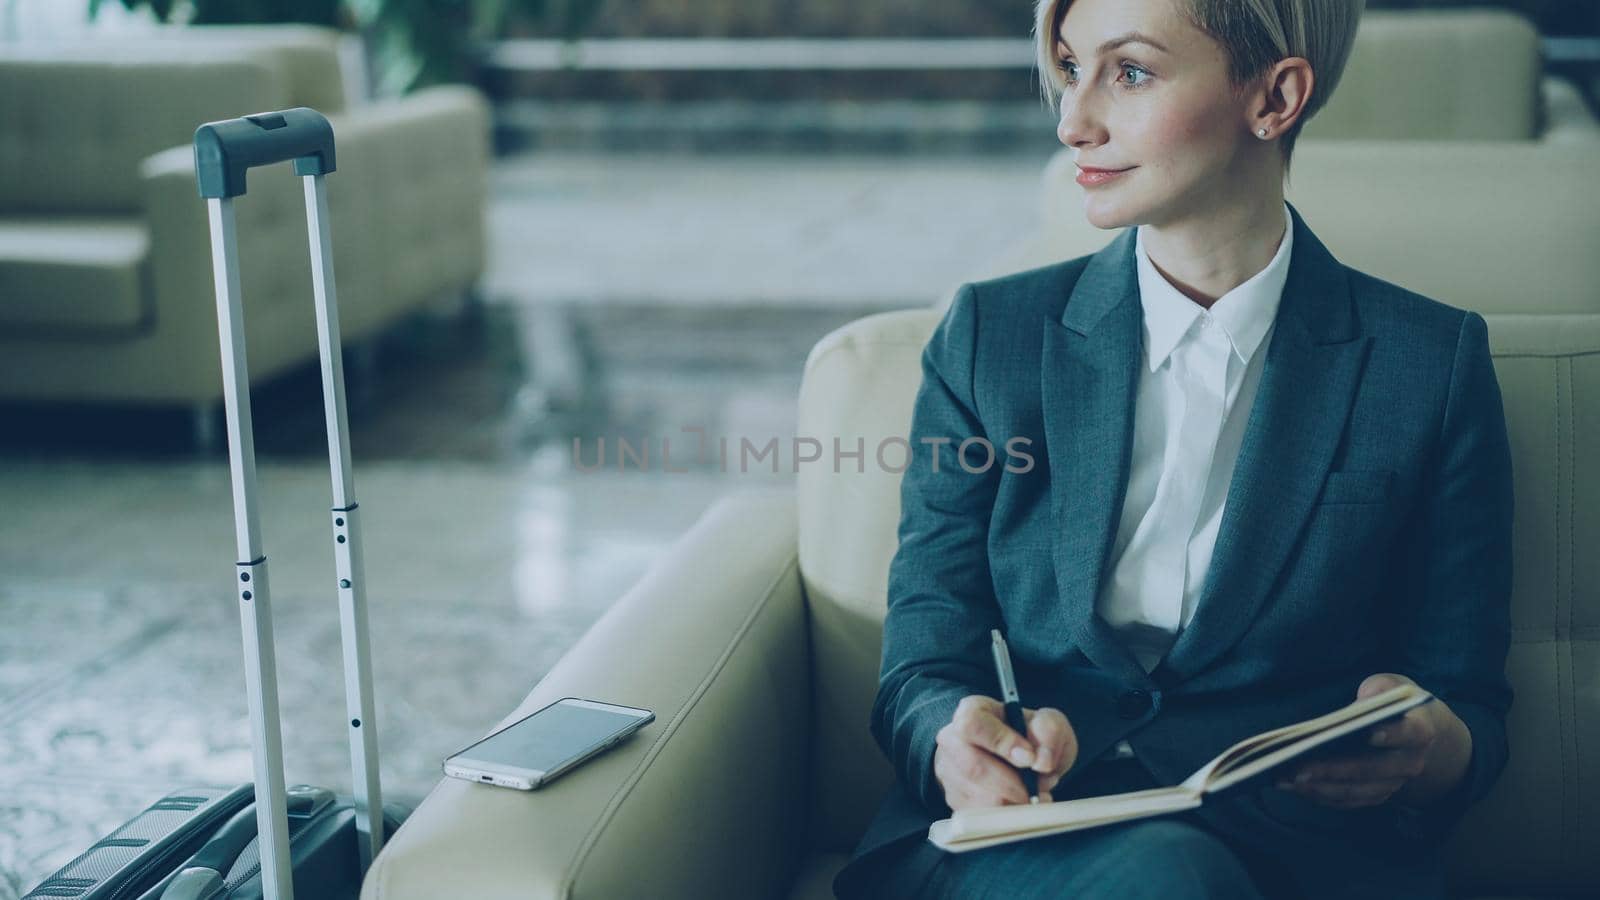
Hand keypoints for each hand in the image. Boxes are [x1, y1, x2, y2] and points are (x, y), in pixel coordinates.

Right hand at [933, 695, 1077, 809]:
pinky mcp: (956, 802)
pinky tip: (1020, 804)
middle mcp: (952, 740)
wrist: (1019, 757)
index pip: (973, 725)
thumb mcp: (1049, 723)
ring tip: (1034, 794)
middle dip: (1013, 785)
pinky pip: (982, 819)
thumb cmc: (1031, 736)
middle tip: (1039, 788)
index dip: (1002, 743)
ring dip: (1015, 803)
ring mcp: (949, 773)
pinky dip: (1009, 817)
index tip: (1031, 758)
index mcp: (972, 711)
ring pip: (980, 798)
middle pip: (973, 768)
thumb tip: (1041, 761)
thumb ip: (1050, 732)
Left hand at [1275, 673, 1470, 809]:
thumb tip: (1361, 701)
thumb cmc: (1395, 703)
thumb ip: (1379, 688)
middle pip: (1373, 770)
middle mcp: (1410, 763)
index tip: (1370, 733)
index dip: (1393, 734)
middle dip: (1335, 770)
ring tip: (1285, 779)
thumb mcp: (1392, 685)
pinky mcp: (1376, 794)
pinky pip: (1348, 801)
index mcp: (1419, 730)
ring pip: (1357, 791)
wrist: (1416, 733)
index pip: (1409, 733)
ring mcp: (1394, 783)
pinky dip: (1320, 796)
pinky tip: (1292, 786)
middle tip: (1298, 767)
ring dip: (1320, 788)